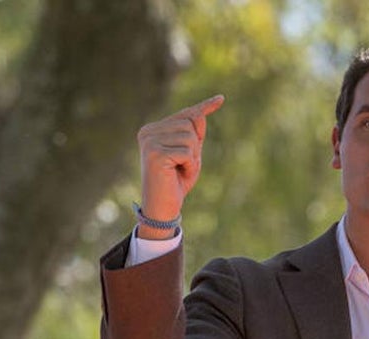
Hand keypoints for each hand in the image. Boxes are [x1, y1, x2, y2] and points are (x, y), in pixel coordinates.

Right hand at [136, 95, 224, 233]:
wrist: (163, 208)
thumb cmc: (177, 182)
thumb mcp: (190, 154)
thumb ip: (194, 134)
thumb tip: (201, 113)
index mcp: (153, 129)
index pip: (184, 114)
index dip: (204, 107)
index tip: (221, 99)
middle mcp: (148, 132)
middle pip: (190, 124)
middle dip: (195, 147)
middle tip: (183, 166)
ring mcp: (149, 142)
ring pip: (190, 138)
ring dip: (193, 158)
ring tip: (180, 171)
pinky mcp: (154, 154)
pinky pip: (187, 152)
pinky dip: (190, 166)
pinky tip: (178, 175)